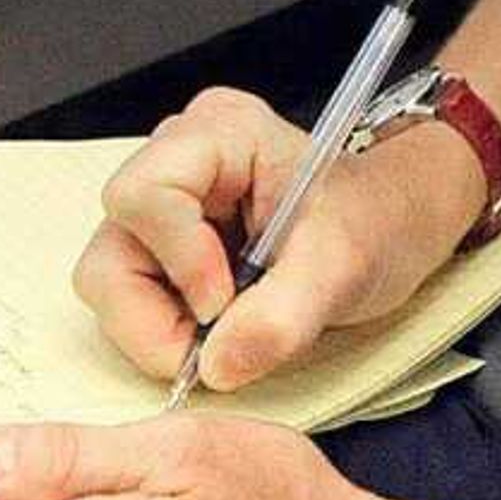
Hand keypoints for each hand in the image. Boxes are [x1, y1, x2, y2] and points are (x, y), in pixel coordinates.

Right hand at [74, 85, 484, 392]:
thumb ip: (283, 318)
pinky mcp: (160, 244)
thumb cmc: (373, 222)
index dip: (177, 260)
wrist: (389, 229)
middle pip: (113, 245)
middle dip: (157, 311)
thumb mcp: (343, 268)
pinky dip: (165, 328)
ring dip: (159, 326)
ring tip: (224, 334)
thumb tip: (216, 366)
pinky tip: (218, 326)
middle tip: (213, 345)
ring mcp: (163, 203)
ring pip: (110, 277)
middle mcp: (178, 158)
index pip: (145, 193)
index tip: (223, 302)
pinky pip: (129, 297)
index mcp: (221, 133)